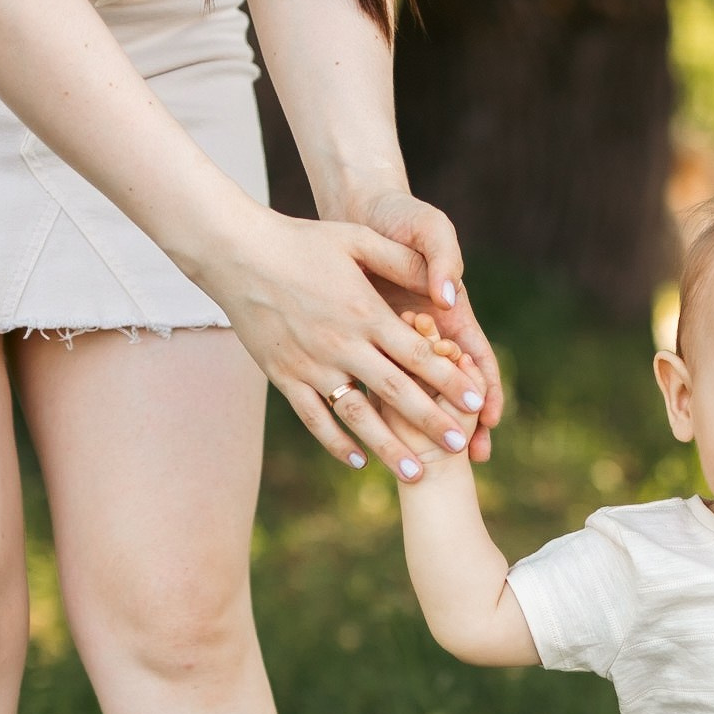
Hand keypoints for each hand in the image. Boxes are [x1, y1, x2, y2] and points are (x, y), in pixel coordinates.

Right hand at [204, 204, 488, 476]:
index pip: (418, 353)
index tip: (477, 402)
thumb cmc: (301, 241)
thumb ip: (401, 262)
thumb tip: (444, 286)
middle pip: (395, 392)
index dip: (450, 379)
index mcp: (365, 312)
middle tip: (459, 447)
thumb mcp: (357, 239)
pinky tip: (359, 461)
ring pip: (357, 416)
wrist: (236, 252)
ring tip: (415, 474)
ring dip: (388, 447)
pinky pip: (314, 418)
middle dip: (431, 421)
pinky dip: (336, 443)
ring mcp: (311, 365)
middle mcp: (341, 344)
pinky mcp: (284, 377)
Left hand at [334, 187, 507, 462]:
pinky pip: (374, 378)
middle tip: (474, 457)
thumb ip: (443, 259)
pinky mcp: (367, 340)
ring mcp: (397, 341)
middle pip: (450, 388)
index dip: (486, 388)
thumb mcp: (430, 229)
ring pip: (414, 393)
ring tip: (428, 460)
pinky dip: (379, 406)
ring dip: (422, 427)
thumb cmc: (400, 217)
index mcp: (450, 314)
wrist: (360, 211)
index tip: (490, 417)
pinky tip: (377, 437)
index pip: (476, 359)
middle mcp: (428, 334)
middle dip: (464, 422)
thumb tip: (447, 297)